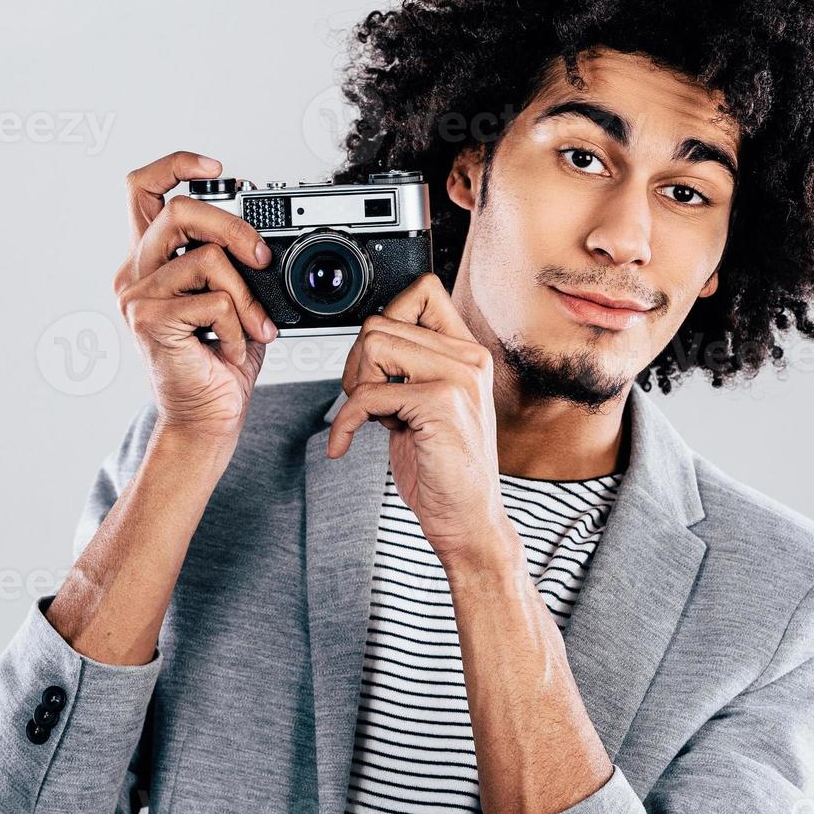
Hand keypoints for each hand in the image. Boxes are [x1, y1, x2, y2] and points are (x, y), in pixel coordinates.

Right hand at [115, 151, 280, 441]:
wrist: (207, 418)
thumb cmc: (219, 363)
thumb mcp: (235, 301)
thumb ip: (236, 264)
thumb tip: (264, 237)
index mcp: (151, 260)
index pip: (142, 189)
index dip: (175, 165)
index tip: (216, 167)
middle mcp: (135, 272)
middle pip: (179, 209)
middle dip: (235, 227)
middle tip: (262, 258)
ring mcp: (137, 296)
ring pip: (207, 258)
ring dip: (247, 295)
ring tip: (252, 327)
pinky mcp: (149, 321)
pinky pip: (215, 301)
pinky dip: (240, 326)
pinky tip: (232, 348)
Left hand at [327, 273, 512, 570]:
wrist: (469, 522)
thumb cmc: (444, 471)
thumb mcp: (425, 409)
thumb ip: (408, 369)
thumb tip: (366, 341)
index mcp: (467, 354)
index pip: (422, 291)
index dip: (386, 315)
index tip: (376, 360)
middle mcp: (468, 358)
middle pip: (382, 321)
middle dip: (357, 363)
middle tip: (365, 402)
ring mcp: (458, 378)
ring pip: (374, 344)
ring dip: (356, 385)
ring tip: (371, 418)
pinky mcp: (441, 404)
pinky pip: (368, 394)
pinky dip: (344, 422)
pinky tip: (344, 444)